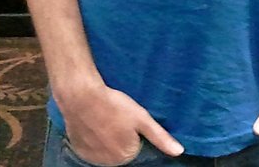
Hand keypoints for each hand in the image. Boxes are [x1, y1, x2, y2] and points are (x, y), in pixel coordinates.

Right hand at [59, 81, 183, 165]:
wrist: (82, 98)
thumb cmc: (114, 106)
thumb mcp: (142, 118)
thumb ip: (160, 137)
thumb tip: (179, 151)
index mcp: (126, 156)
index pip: (137, 146)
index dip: (135, 130)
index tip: (130, 119)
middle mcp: (109, 162)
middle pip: (121, 149)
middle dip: (122, 135)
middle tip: (118, 116)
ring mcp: (92, 157)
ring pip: (106, 148)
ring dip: (108, 137)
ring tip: (106, 118)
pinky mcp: (79, 150)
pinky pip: (92, 147)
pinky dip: (94, 137)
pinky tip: (95, 123)